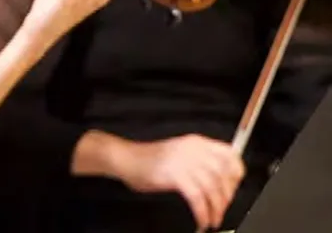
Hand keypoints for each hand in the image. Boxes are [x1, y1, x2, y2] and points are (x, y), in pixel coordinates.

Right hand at [112, 134, 244, 230]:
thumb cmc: (150, 160)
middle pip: (223, 174)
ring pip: (212, 188)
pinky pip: (197, 198)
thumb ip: (200, 162)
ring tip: (213, 219)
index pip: (229, 154)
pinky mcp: (174, 175)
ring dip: (216, 208)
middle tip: (222, 208)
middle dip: (227, 196)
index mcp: (197, 142)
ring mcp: (183, 161)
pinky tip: (201, 220)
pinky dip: (202, 212)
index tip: (233, 188)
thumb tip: (222, 184)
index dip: (237, 173)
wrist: (126, 158)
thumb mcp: (180, 154)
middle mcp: (193, 149)